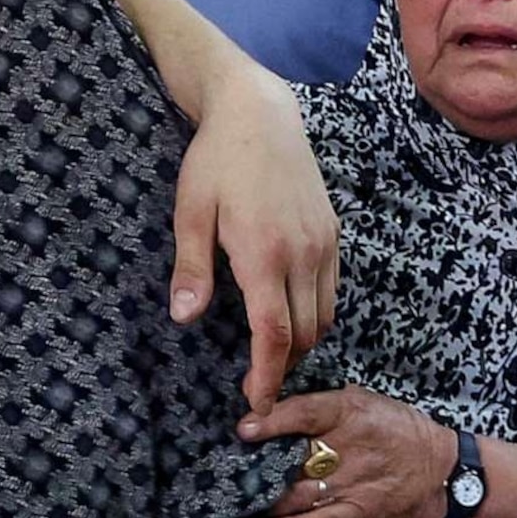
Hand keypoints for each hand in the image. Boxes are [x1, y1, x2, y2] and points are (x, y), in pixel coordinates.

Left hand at [172, 65, 336, 412]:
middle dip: (282, 366)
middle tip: (253, 383)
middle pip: (303, 334)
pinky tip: (288, 312)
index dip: (268, 376)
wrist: (260, 113)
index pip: (273, 334)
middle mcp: (302, 253)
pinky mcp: (332, 233)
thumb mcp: (191, 213)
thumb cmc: (216, 161)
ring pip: (323, 316)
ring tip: (270, 352)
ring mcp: (323, 243)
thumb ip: (191, 269)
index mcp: (264, 254)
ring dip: (299, 342)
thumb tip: (185, 318)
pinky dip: (314, 313)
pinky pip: (331, 290)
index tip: (258, 404)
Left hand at [239, 385, 452, 517]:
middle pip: (294, 457)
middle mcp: (348, 449)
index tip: (245, 428)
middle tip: (231, 468)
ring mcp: (352, 484)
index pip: (304, 413)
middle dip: (260, 464)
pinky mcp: (358, 512)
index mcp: (351, 413)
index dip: (271, 421)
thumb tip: (277, 398)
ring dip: (267, 497)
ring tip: (241, 498)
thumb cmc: (397, 428)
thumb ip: (325, 402)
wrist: (438, 468)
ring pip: (299, 492)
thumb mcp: (365, 400)